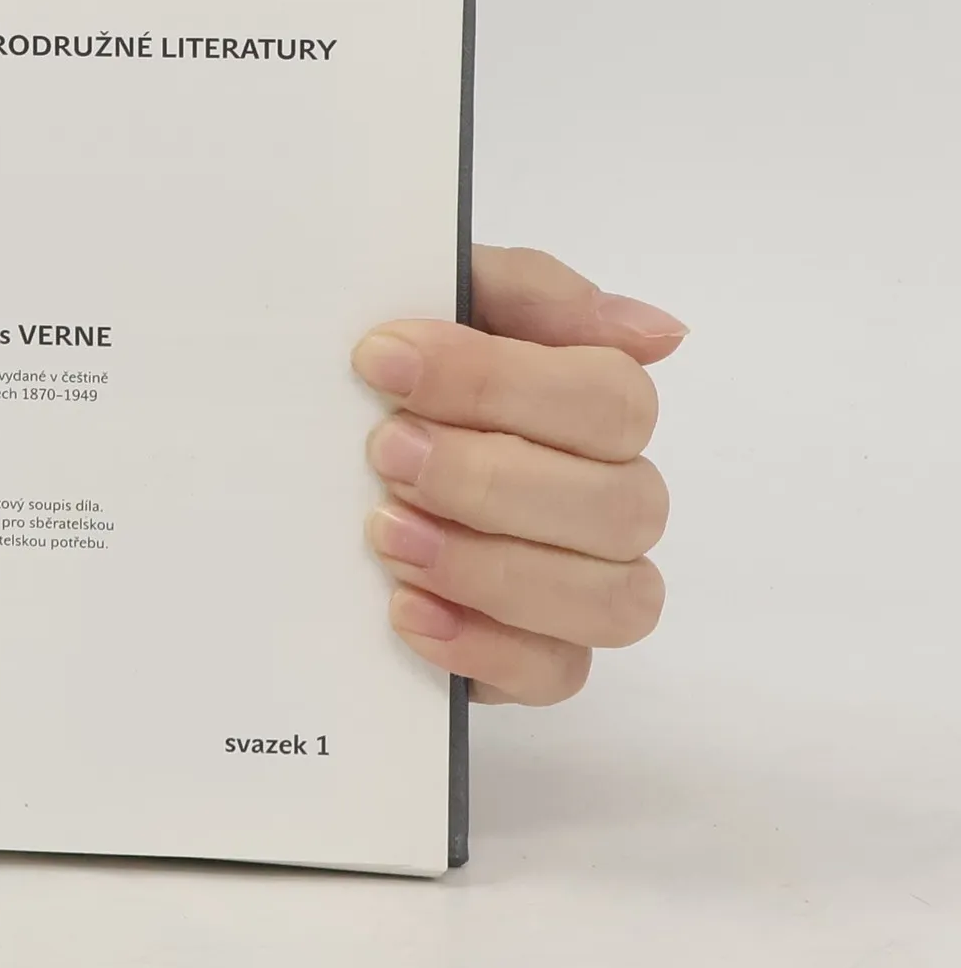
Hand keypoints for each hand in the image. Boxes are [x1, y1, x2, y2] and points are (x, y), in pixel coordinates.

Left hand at [352, 247, 686, 705]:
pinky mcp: (540, 658)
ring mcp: (586, 586)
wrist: (306, 456)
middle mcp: (613, 500)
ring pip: (612, 599)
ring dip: (494, 568)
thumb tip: (661, 333)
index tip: (382, 361)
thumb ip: (534, 294)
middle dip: (490, 478)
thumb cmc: (395, 375)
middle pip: (620, 504)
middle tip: (384, 454)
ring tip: (387, 536)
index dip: (496, 381)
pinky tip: (405, 611)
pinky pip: (555, 673)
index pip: (610, 398)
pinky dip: (482, 645)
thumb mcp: (443, 300)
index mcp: (602, 407)